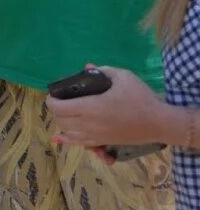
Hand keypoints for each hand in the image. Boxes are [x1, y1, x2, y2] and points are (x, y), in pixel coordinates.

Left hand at [46, 65, 167, 155]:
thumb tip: (87, 67)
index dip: (51, 100)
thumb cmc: (141, 98)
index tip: (54, 94)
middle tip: (61, 101)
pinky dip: (67, 138)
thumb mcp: (124, 77)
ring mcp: (93, 135)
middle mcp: (87, 124)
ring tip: (65, 113)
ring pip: (66, 132)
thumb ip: (103, 71)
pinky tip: (61, 136)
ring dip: (61, 122)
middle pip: (60, 119)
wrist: (158, 122)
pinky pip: (77, 143)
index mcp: (90, 106)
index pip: (59, 107)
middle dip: (56, 110)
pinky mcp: (100, 142)